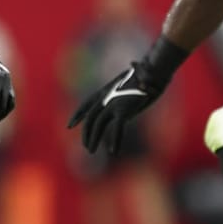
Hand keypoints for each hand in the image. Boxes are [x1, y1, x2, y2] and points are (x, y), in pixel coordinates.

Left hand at [67, 38, 186, 154]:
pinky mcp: (124, 110)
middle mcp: (106, 97)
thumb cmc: (144, 76)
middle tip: (86, 146)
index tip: (70, 125)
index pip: (86, 104)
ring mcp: (114, 103)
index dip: (78, 115)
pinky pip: (117, 129)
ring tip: (91, 150)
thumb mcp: (128, 85)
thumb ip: (122, 95)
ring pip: (99, 124)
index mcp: (105, 90)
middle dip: (87, 132)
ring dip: (94, 139)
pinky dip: (115, 140)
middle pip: (91, 117)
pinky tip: (113, 152)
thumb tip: (125, 103)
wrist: (153, 71)